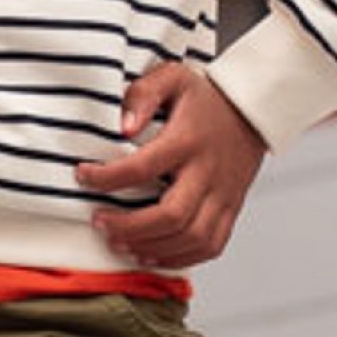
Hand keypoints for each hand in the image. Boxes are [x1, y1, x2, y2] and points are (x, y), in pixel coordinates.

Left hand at [76, 62, 266, 270]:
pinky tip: (151, 255)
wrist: (253, 111)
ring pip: (191, 237)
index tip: (83, 176)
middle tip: (99, 222)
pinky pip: (209, 246)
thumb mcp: (173, 78)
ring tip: (119, 242)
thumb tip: (123, 127)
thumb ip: (143, 95)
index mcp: (188, 140)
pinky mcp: (231, 209)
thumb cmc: (206, 97)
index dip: (108, 178)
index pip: (144, 167)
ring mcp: (223, 195)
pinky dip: (179, 258)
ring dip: (151, 247)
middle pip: (171, 214)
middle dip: (129, 226)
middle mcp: (208, 172)